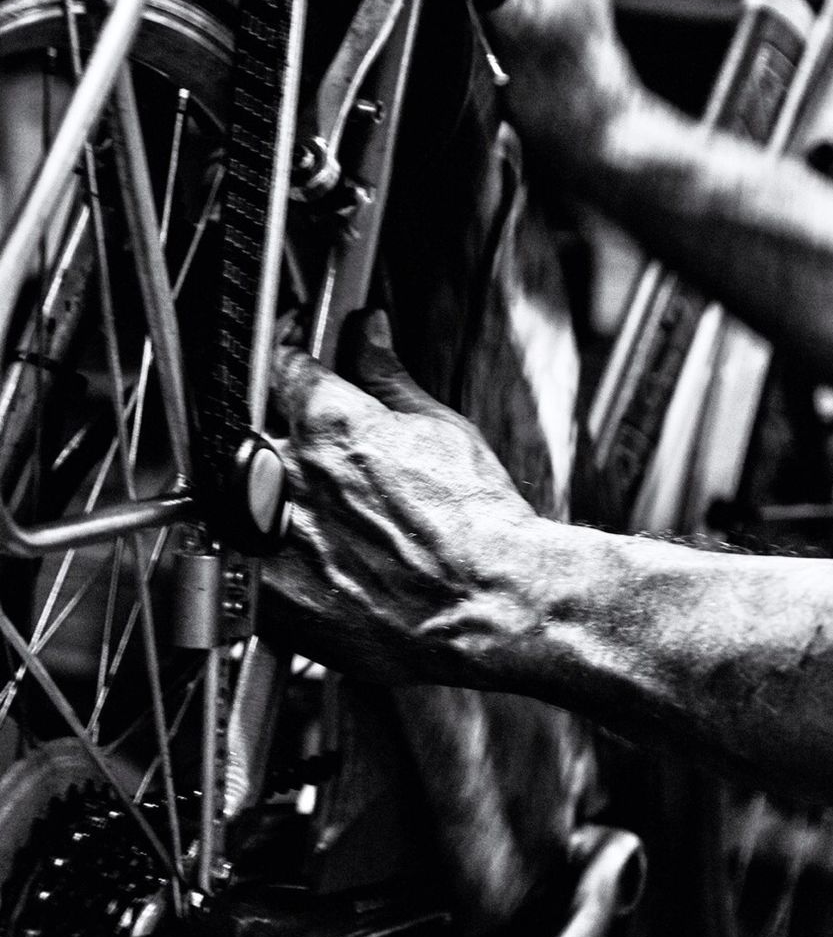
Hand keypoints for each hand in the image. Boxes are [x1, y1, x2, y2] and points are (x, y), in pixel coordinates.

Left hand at [265, 310, 536, 685]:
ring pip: (241, 498)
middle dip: (281, 435)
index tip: (295, 358)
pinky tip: (316, 562)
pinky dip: (267, 554)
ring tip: (328, 522)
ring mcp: (271, 536)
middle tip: (326, 463)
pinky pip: (245, 560)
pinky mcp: (269, 594)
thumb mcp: (438, 428)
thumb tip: (366, 329)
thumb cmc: (474, 523)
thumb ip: (385, 374)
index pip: (281, 366)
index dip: (289, 354)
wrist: (486, 607)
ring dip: (268, 497)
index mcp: (328, 424)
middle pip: (255, 432)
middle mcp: (289, 474)